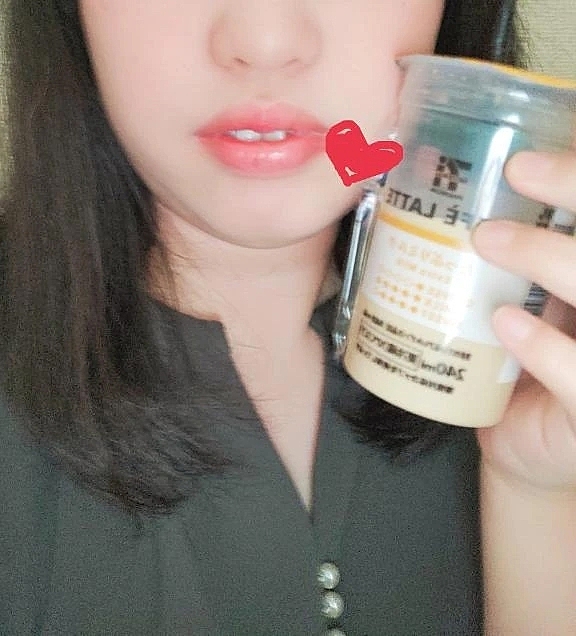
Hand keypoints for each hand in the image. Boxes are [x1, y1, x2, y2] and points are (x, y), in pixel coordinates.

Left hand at [472, 148, 575, 494]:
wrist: (523, 445)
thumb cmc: (529, 367)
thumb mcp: (538, 310)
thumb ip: (533, 266)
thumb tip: (482, 197)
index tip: (540, 152)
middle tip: (518, 170)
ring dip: (545, 257)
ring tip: (485, 239)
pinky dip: (541, 344)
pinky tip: (504, 322)